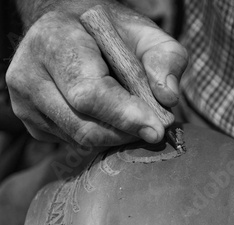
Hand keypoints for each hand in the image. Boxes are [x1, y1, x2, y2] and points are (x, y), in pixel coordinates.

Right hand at [6, 1, 187, 145]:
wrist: (72, 31)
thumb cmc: (112, 32)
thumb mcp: (147, 34)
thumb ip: (164, 59)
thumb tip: (168, 98)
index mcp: (54, 40)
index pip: (89, 92)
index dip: (125, 115)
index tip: (157, 129)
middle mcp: (29, 73)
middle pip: (84, 126)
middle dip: (127, 133)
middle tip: (156, 129)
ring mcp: (24, 101)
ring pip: (80, 139)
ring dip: (117, 136)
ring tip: (136, 119)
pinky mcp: (30, 121)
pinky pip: (73, 142)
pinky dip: (101, 136)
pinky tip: (111, 118)